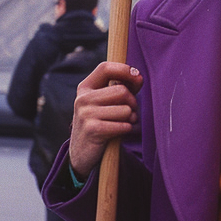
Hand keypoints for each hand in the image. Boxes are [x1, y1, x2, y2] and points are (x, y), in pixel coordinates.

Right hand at [68, 61, 143, 178]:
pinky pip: (123, 125)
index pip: (105, 68)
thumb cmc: (101, 121)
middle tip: (130, 112)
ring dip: (131, 118)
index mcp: (85, 87)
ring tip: (123, 123)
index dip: (124, 70)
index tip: (138, 78)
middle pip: (121, 91)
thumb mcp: (105, 101)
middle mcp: (82, 99)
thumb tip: (138, 77)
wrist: (82, 152)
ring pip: (126, 109)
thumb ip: (120, 87)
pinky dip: (126, 129)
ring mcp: (86, 114)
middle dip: (132, 102)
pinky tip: (119, 132)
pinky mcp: (92, 130)